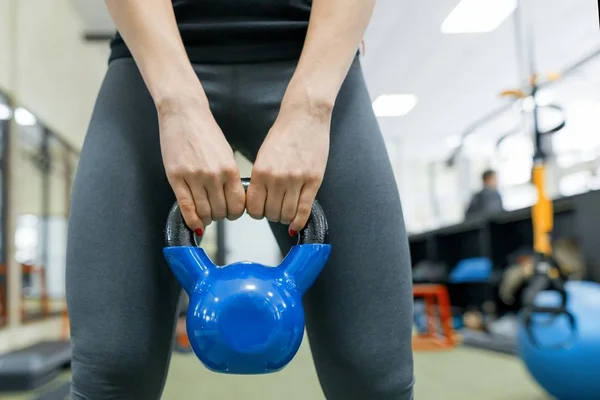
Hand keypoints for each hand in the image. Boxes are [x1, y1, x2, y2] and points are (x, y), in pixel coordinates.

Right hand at [158, 96, 244, 235]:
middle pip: (221, 211)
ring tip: (205, 214)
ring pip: (204, 212)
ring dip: (206, 218)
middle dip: (220, 216)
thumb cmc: (205, 132)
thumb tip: (231, 200)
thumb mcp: (226, 154)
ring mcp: (194, 177)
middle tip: (216, 213)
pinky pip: (186, 207)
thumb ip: (230, 177)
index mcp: (229, 169)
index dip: (235, 214)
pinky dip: (191, 219)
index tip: (231, 212)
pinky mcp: (176, 178)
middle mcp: (213, 175)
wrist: (184, 114)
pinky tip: (195, 222)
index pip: (237, 205)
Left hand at [246, 98, 330, 234]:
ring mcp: (296, 180)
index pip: (253, 207)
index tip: (260, 210)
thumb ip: (261, 179)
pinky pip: (304, 210)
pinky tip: (296, 224)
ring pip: (287, 214)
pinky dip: (299, 221)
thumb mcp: (264, 156)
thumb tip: (259, 202)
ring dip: (285, 218)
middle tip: (275, 209)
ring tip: (286, 210)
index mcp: (261, 171)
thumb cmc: (284, 134)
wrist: (305, 117)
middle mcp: (277, 178)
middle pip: (270, 214)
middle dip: (271, 215)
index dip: (256, 213)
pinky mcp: (313, 181)